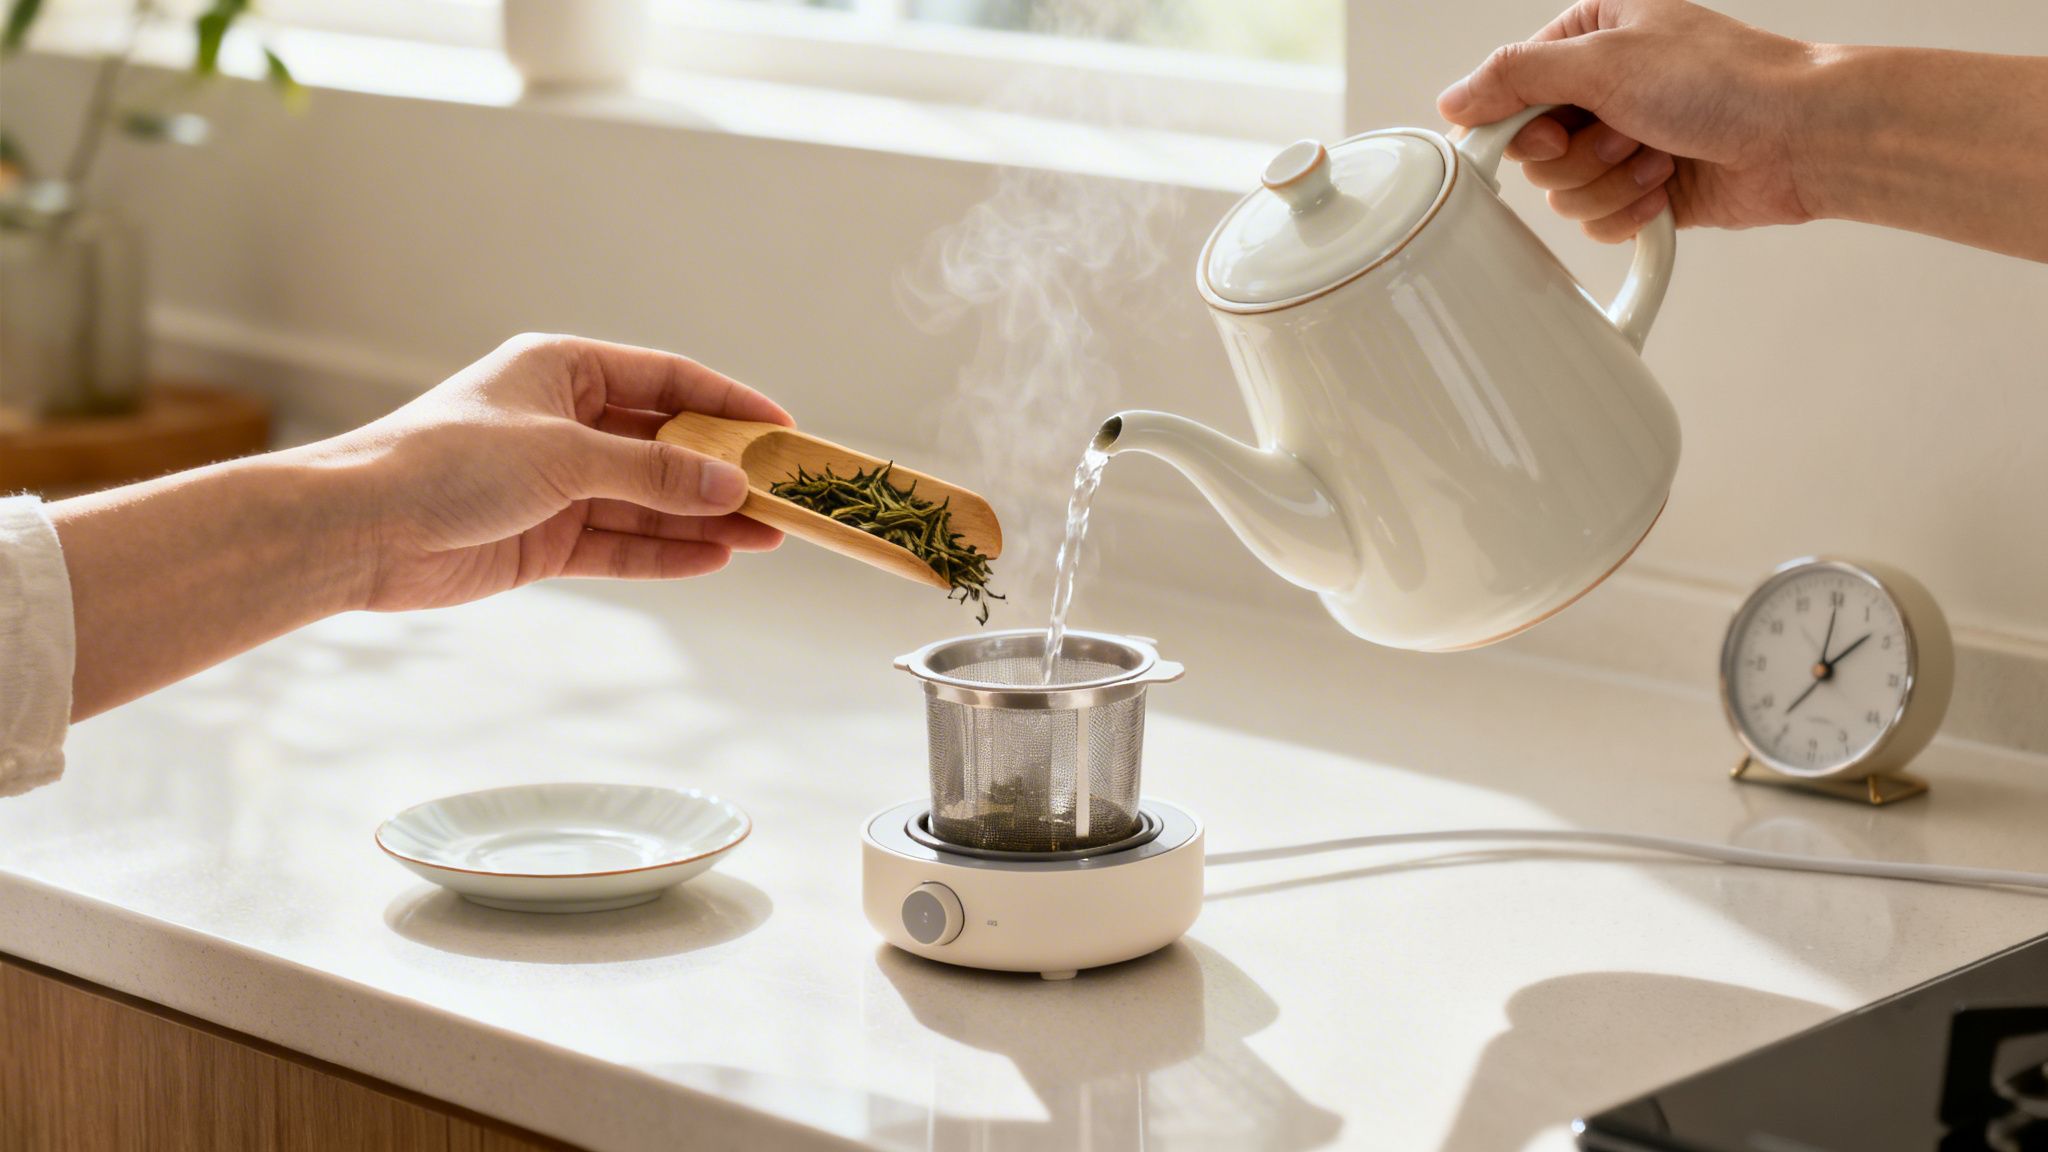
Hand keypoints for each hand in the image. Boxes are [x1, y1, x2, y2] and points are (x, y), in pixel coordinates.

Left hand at [318, 334, 790, 611]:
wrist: (358, 529)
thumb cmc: (445, 462)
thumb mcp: (563, 457)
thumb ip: (652, 475)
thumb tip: (731, 487)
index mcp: (564, 370)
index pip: (667, 379)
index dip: (728, 404)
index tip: (781, 431)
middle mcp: (565, 422)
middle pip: (664, 446)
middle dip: (722, 473)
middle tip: (782, 495)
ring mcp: (556, 484)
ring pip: (648, 502)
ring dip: (703, 519)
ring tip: (766, 536)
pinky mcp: (544, 539)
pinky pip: (619, 544)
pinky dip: (665, 552)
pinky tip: (714, 558)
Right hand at [1437, 0, 1818, 242]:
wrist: (1799, 136)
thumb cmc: (1724, 81)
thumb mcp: (1604, 60)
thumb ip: (1516, 76)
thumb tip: (1453, 99)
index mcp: (1587, 35)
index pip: (1507, 92)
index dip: (1521, 127)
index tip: (1556, 133)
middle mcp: (1599, 87)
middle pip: (1532, 151)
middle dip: (1581, 156)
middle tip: (1627, 134)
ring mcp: (1620, 140)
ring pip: (1562, 193)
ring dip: (1612, 183)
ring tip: (1660, 155)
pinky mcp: (1640, 189)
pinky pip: (1595, 222)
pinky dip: (1630, 212)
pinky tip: (1669, 186)